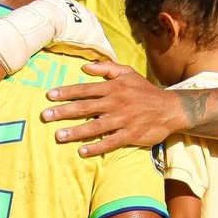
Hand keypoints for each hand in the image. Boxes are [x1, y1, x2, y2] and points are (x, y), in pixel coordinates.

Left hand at [42, 64, 183, 155]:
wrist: (171, 108)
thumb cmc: (145, 91)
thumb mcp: (128, 73)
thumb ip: (106, 68)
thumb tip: (84, 66)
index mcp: (114, 88)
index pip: (85, 89)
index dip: (66, 92)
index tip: (49, 96)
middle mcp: (116, 103)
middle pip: (85, 107)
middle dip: (64, 112)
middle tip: (45, 116)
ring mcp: (123, 120)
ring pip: (95, 126)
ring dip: (76, 131)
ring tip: (58, 136)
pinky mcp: (131, 135)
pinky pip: (111, 142)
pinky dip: (97, 147)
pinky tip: (82, 151)